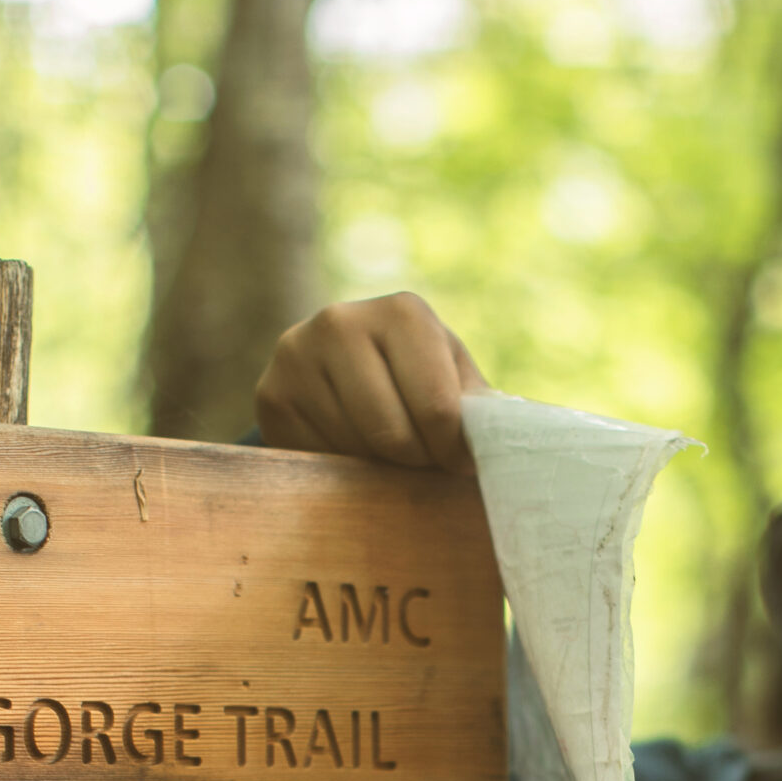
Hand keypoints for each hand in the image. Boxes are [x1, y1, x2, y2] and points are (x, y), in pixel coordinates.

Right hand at [254, 292, 490, 472]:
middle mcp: (342, 321)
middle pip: (393, 435)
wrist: (339, 365)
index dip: (452, 451)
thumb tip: (509, 441)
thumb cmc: (413, 375)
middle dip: (416, 463)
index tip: (457, 462)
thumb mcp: (451, 378)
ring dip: (378, 468)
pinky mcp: (272, 394)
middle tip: (422, 464)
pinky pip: (319, 459)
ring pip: (354, 452)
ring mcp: (298, 354)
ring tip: (386, 454)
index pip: (437, 407)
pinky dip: (341, 469)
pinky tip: (348, 449)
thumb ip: (478, 406)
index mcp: (403, 311)